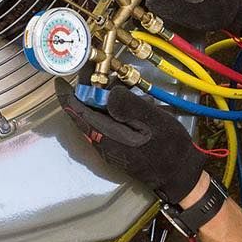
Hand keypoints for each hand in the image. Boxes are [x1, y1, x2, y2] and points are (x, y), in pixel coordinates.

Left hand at [58, 85, 204, 203]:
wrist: (179, 174)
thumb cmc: (168, 147)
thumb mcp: (153, 121)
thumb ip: (129, 106)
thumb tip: (108, 92)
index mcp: (105, 136)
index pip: (77, 112)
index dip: (67, 94)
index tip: (61, 78)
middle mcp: (100, 143)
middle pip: (83, 112)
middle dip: (85, 90)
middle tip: (94, 68)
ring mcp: (107, 146)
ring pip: (94, 117)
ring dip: (98, 97)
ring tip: (111, 79)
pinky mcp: (115, 147)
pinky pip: (104, 123)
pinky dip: (108, 108)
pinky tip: (124, 98)